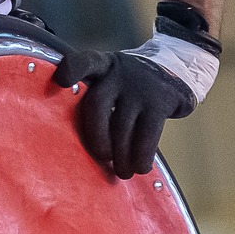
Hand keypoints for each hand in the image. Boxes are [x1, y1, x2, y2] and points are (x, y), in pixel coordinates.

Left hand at [54, 49, 195, 178]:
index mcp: (101, 67)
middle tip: (103, 157)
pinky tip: (140, 167)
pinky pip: (147, 135)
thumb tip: (72, 143)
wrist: (173, 73)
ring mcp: (140, 87)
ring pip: (123, 126)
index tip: (61, 81)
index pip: (84, 61)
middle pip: (98, 105)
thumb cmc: (128, 88)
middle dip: (97, 138)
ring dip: (121, 155)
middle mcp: (118, 74)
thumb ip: (93, 99)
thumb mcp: (109, 80)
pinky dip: (141, 156)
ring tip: (123, 172)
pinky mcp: (161, 102)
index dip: (72, 69)